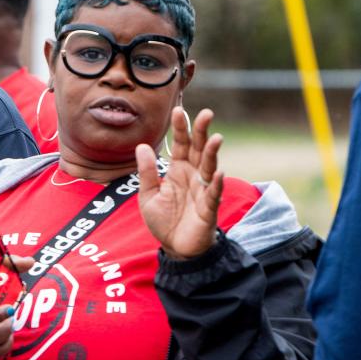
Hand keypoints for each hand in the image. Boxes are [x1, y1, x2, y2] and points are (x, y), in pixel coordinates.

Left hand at [136, 107, 223, 259]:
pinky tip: (219, 173)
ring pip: (210, 167)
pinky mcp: (208, 208)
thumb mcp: (148, 195)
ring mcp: (203, 191)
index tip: (179, 110)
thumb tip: (141, 145)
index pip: (181, 144)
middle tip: (206, 114)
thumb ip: (146, 172)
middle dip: (203, 132)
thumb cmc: (164, 221)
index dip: (181, 128)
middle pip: (200, 149)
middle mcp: (193, 176)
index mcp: (178, 170)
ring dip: (213, 153)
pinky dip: (217, 184)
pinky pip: (213, 194)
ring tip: (216, 138)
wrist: (176, 249)